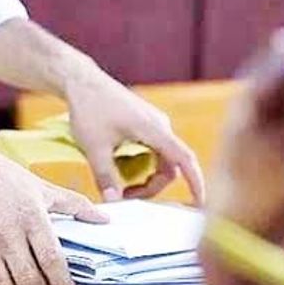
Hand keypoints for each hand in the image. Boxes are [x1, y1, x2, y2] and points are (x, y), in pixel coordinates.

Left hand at [63, 60, 204, 203]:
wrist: (82, 81)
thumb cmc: (89, 108)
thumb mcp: (94, 147)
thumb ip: (105, 177)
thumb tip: (112, 202)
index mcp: (154, 130)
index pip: (184, 159)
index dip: (195, 182)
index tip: (201, 203)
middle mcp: (160, 126)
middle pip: (170, 167)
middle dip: (152, 187)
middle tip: (125, 196)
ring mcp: (154, 125)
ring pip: (160, 161)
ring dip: (145, 176)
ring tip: (119, 181)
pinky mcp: (146, 124)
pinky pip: (153, 151)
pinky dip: (141, 164)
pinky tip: (119, 164)